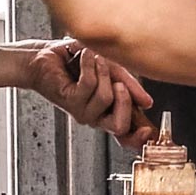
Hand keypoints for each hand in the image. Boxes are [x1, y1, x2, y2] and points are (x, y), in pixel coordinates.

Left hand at [27, 40, 156, 148]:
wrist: (47, 55)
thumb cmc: (77, 61)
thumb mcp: (112, 70)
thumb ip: (130, 85)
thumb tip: (147, 102)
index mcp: (109, 112)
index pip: (125, 137)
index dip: (137, 138)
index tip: (147, 130)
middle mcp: (95, 116)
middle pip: (120, 126)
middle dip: (125, 101)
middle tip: (120, 82)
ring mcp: (82, 112)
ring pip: (106, 98)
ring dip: (104, 72)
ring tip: (95, 58)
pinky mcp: (69, 101)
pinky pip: (89, 85)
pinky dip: (90, 65)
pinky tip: (85, 56)